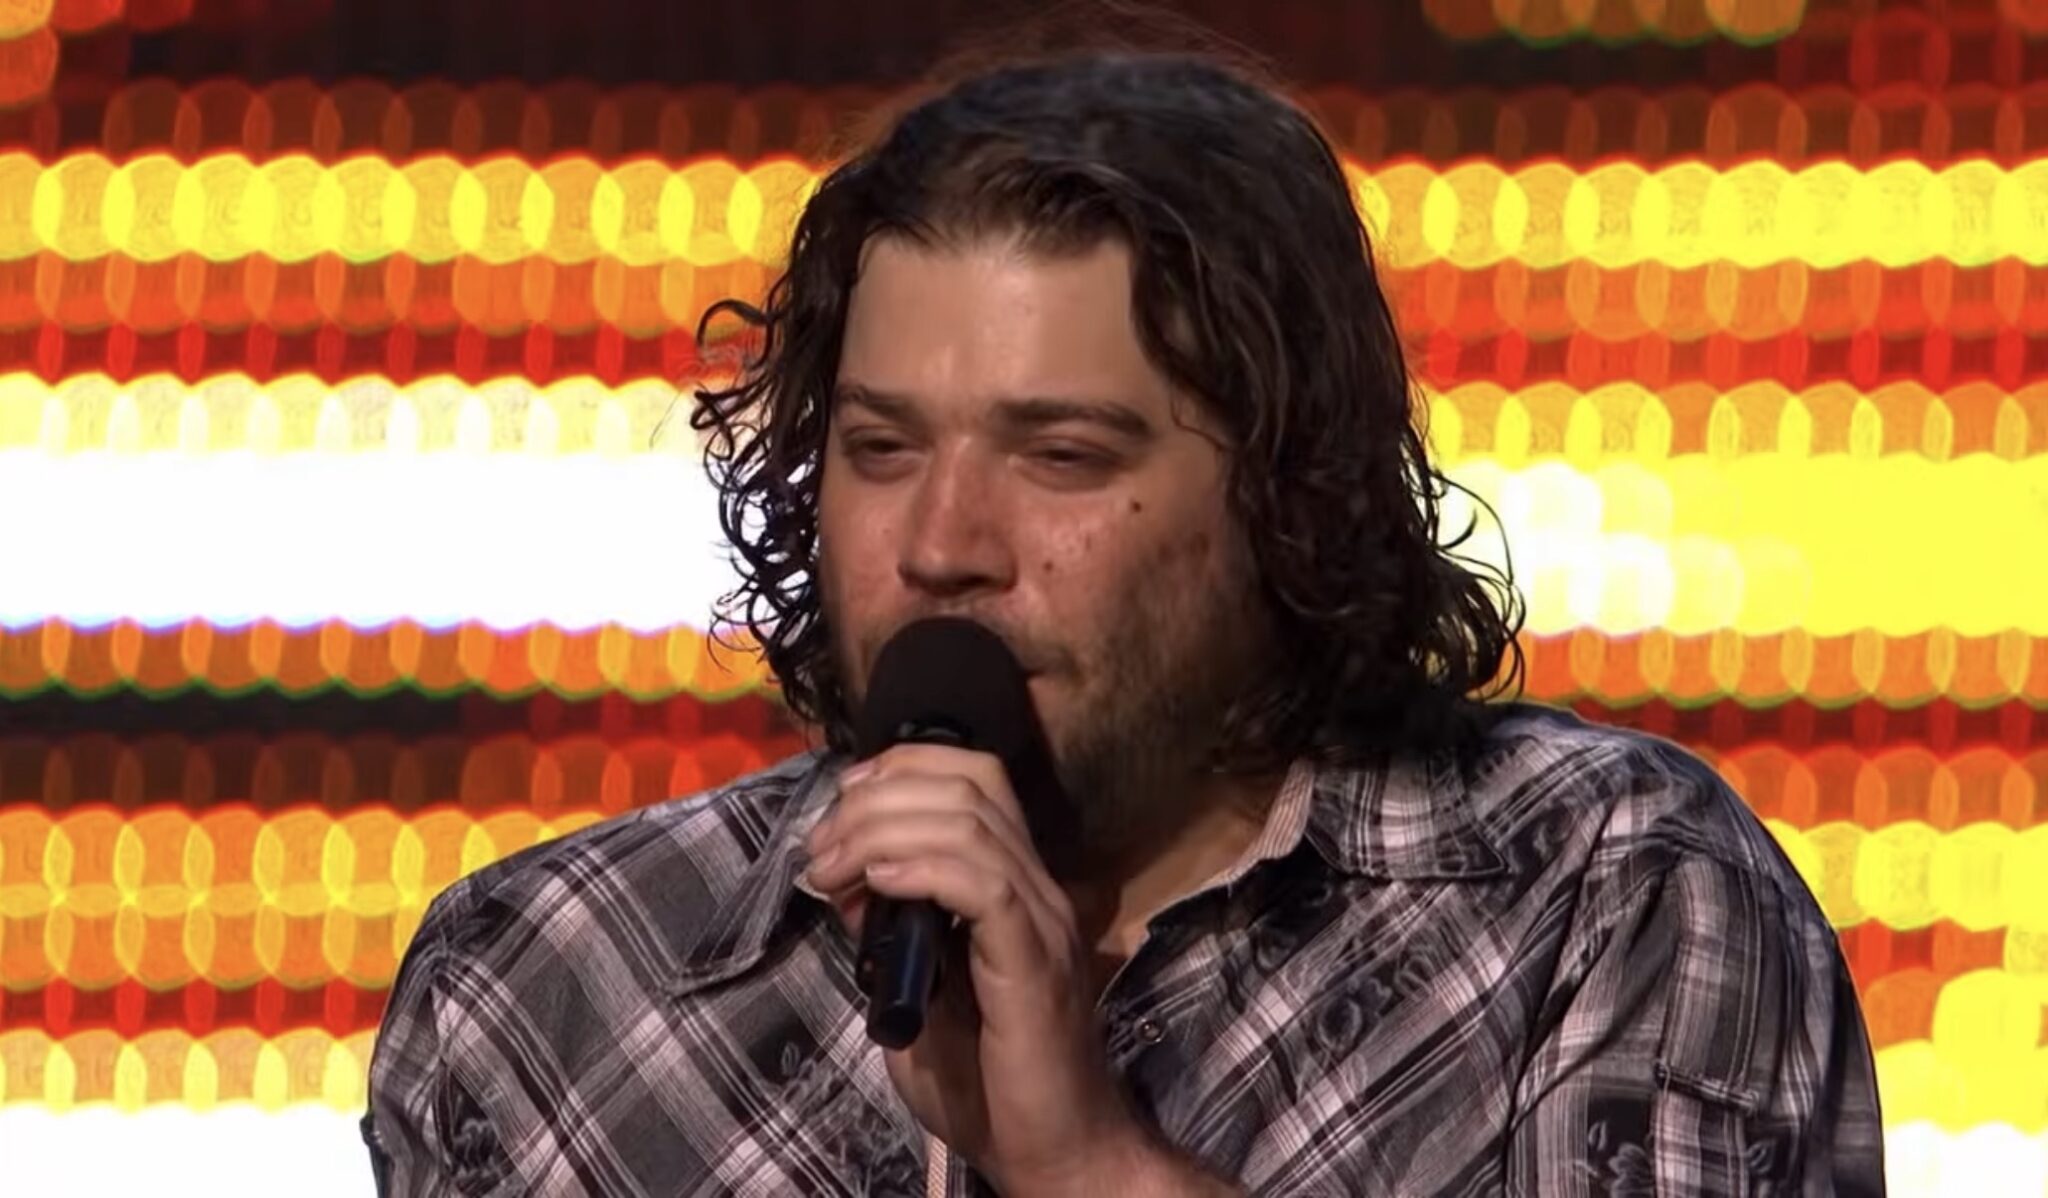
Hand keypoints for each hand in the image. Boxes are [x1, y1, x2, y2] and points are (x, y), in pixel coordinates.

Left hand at [804, 743, 1149, 1194]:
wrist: (1051, 1152)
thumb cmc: (987, 1086)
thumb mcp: (913, 995)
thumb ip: (884, 934)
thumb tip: (844, 878)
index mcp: (1014, 885)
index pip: (975, 778)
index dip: (901, 768)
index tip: (840, 803)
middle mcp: (1037, 888)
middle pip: (967, 784)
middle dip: (875, 799)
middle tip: (820, 848)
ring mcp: (1042, 921)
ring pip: (969, 823)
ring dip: (881, 831)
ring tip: (831, 867)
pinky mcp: (1035, 962)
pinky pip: (985, 885)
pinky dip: (923, 869)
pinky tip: (878, 884)